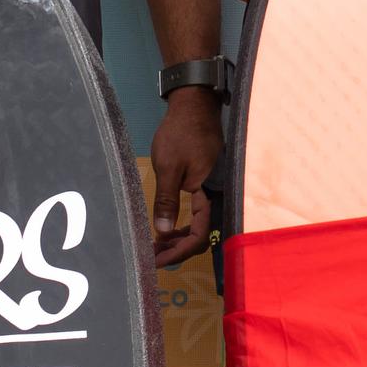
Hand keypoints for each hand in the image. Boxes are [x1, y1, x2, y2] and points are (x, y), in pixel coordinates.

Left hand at [146, 90, 220, 264]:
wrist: (194, 104)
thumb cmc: (181, 133)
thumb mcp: (169, 167)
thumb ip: (167, 200)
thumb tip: (163, 231)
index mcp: (208, 193)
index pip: (197, 235)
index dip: (178, 252)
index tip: (156, 261)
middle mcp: (214, 194)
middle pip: (200, 234)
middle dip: (176, 249)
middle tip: (151, 256)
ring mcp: (210, 188)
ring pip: (198, 224)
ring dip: (178, 238)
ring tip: (155, 245)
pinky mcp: (204, 182)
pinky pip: (196, 211)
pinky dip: (180, 223)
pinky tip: (165, 225)